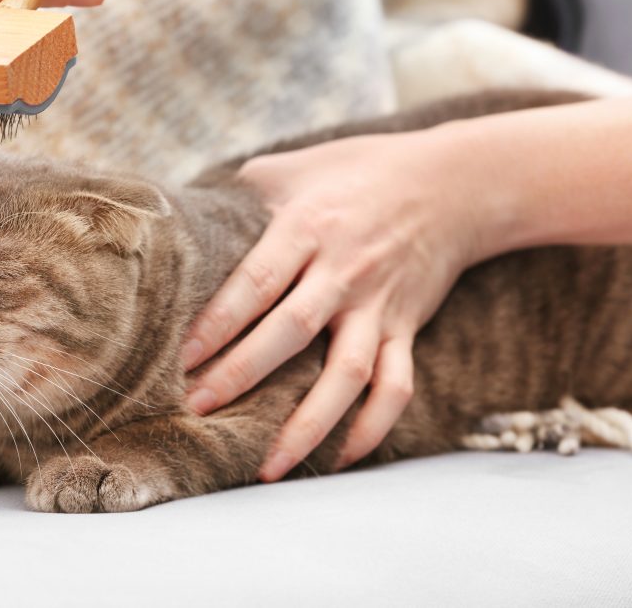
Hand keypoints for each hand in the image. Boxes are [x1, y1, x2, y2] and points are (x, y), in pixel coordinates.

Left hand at [182, 128, 497, 480]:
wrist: (453, 182)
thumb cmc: (360, 170)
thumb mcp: (297, 165)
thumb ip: (242, 191)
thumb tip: (181, 215)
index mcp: (308, 227)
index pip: (254, 283)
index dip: (216, 324)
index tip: (178, 359)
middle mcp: (343, 271)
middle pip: (290, 332)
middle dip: (240, 375)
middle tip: (196, 407)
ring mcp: (379, 305)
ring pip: (346, 374)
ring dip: (308, 424)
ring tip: (267, 465)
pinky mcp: (407, 327)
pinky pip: (396, 387)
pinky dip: (372, 427)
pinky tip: (339, 457)